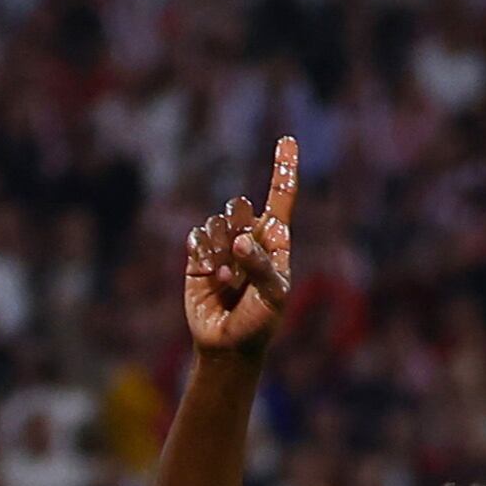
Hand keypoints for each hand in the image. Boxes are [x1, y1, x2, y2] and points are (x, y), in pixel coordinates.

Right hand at [180, 138, 297, 358]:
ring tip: (228, 282)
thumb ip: (260, 265)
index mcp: (275, 240)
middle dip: (238, 229)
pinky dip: (205, 258)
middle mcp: (249, 235)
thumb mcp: (273, 295)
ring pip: (216, 223)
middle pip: (239, 206)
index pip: (281, 198)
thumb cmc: (260, 321)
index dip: (283, 168)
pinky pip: (198, 238)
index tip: (287, 139)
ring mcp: (223, 244)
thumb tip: (239, 240)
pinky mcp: (198, 255)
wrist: (228, 346)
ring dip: (221, 253)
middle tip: (241, 261)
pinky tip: (213, 280)